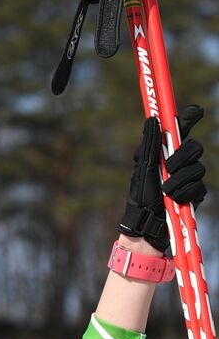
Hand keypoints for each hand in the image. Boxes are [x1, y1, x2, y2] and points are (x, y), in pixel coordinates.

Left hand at [119, 105, 206, 254]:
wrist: (145, 226)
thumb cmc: (139, 198)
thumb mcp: (142, 170)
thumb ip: (150, 146)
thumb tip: (152, 120)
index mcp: (164, 155)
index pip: (180, 132)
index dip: (188, 119)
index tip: (194, 112)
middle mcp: (178, 164)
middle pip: (194, 148)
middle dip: (183, 156)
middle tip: (169, 167)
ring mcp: (189, 178)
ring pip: (198, 168)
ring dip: (180, 179)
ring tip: (166, 191)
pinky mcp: (195, 194)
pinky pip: (199, 186)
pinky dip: (185, 192)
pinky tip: (175, 199)